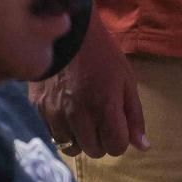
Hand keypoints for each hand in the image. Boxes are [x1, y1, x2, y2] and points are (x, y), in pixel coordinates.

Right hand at [32, 13, 147, 157]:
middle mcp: (78, 116)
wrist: (67, 30)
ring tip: (82, 117)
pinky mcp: (38, 107)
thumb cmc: (103, 54)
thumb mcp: (126, 81)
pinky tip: (65, 110)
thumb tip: (143, 147)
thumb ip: (134, 116)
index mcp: (104, 108)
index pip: (116, 147)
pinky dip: (62, 128)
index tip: (117, 123)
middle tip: (100, 118)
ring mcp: (55, 113)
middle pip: (94, 151)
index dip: (120, 138)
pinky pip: (52, 133)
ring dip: (79, 137)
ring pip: (70, 146)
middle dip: (101, 139)